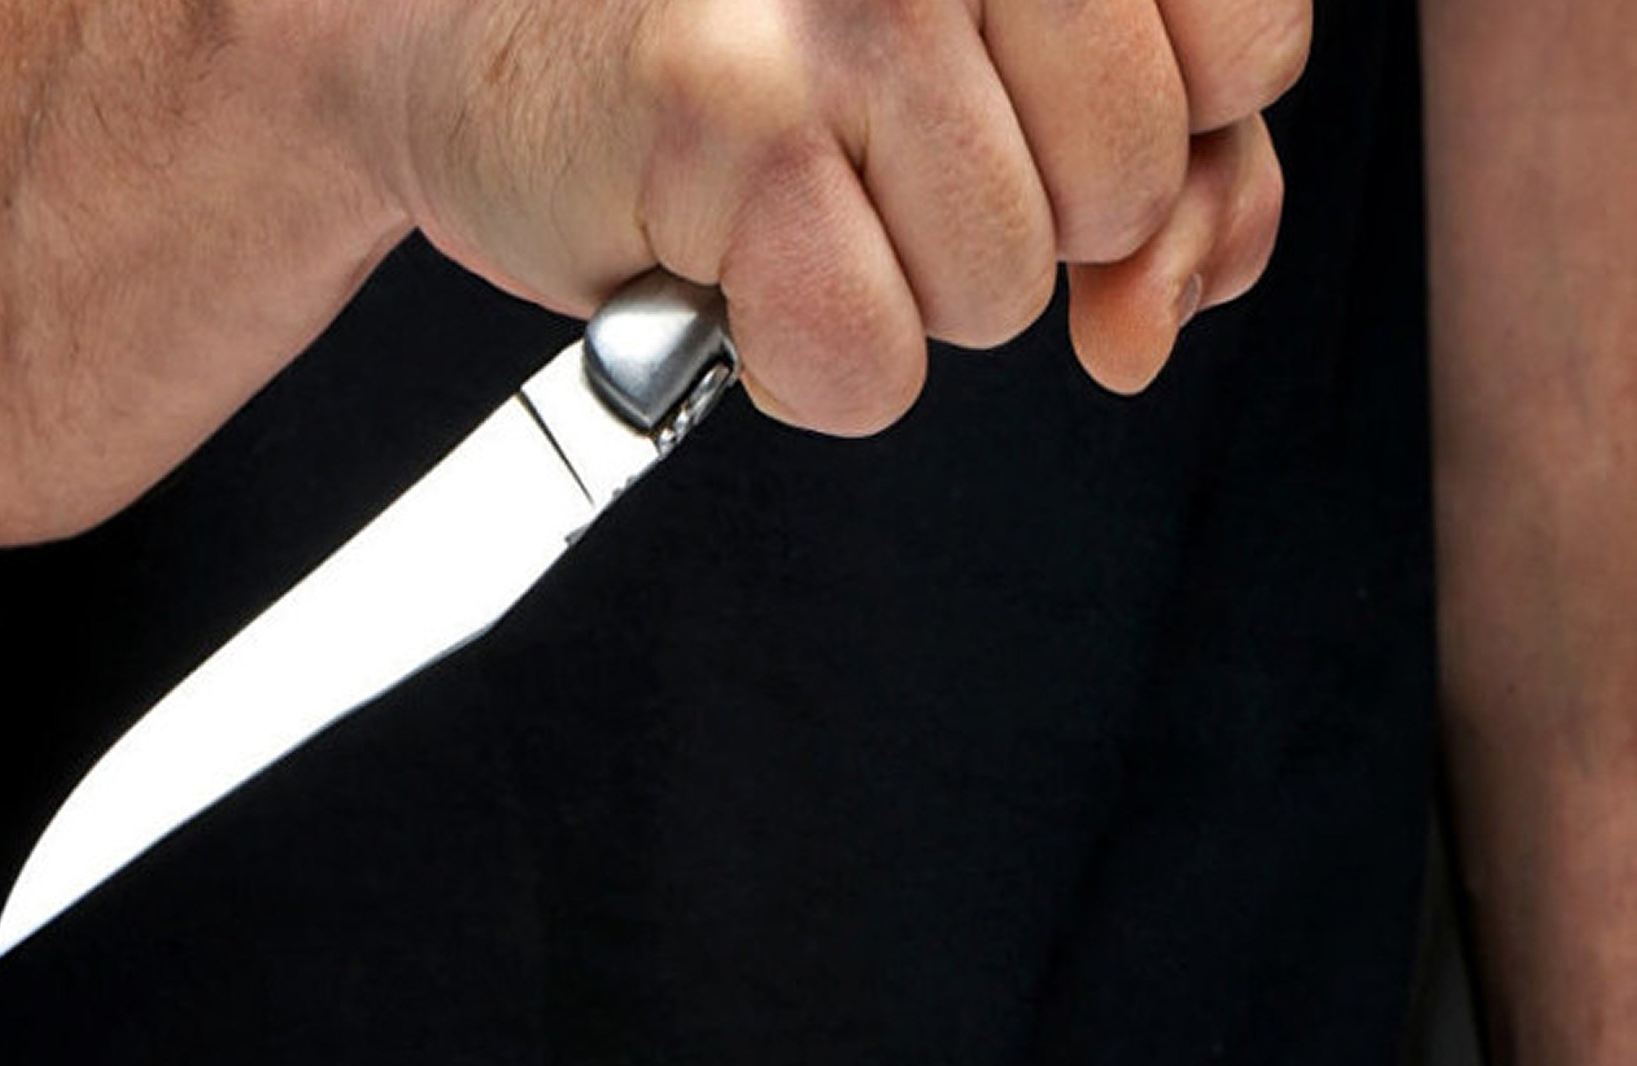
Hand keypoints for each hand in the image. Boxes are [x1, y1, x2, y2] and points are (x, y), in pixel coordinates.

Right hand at [355, 0, 1307, 429]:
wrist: (483, 62)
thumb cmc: (734, 72)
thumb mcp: (985, 92)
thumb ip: (1149, 168)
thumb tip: (1165, 311)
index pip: (1251, 42)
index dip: (1167, 142)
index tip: (1042, 138)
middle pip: (1126, 183)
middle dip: (1018, 229)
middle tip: (880, 168)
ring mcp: (841, 7)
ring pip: (1000, 287)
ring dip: (895, 292)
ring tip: (789, 201)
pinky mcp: (726, 113)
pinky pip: (868, 358)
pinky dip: (801, 361)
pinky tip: (731, 271)